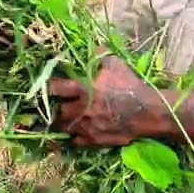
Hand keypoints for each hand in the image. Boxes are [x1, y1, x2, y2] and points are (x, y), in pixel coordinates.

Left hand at [47, 56, 162, 147]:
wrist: (147, 112)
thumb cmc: (131, 86)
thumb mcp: (116, 65)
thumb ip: (99, 57)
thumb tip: (90, 50)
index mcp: (83, 90)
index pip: (56, 88)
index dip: (48, 87)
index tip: (46, 87)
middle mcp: (81, 110)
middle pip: (56, 112)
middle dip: (54, 108)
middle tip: (54, 105)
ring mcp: (86, 127)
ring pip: (63, 128)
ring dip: (61, 123)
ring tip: (62, 119)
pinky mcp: (94, 140)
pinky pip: (75, 142)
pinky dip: (73, 137)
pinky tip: (75, 132)